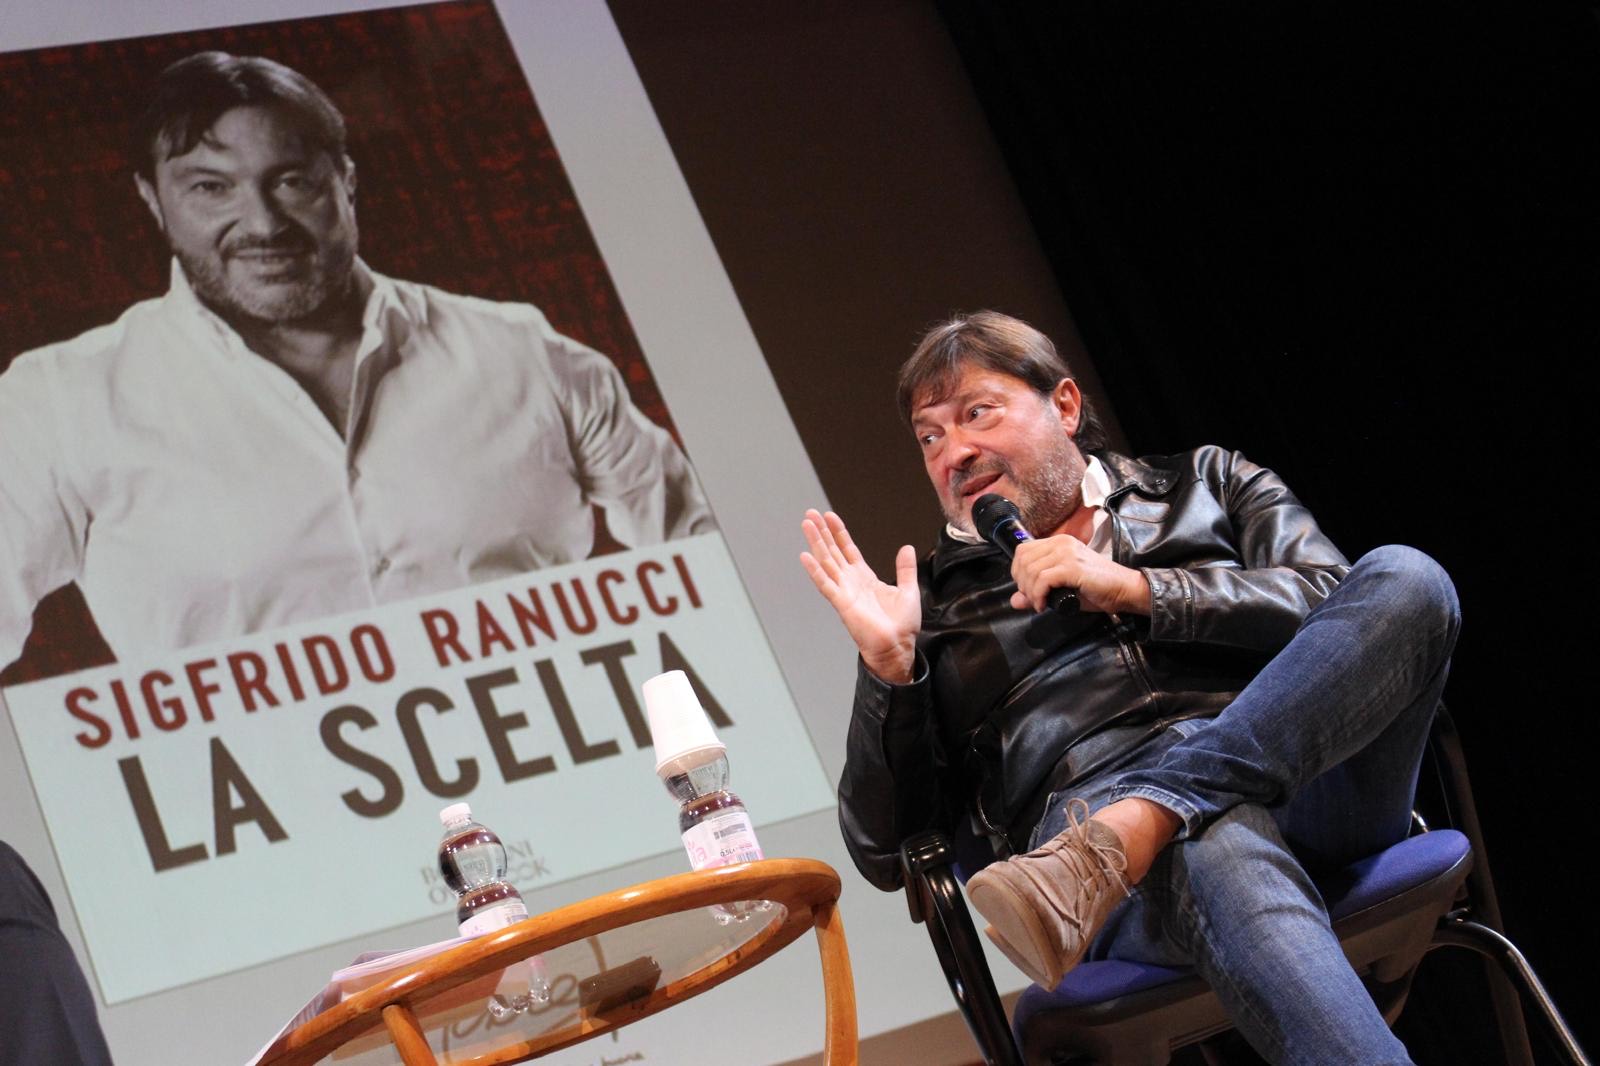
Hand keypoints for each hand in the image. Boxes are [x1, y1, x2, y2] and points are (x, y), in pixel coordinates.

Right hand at [800, 509, 920, 682]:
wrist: (898, 647)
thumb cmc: (902, 626)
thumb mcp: (908, 590)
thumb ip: (905, 569)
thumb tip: (907, 548)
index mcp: (865, 577)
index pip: (848, 549)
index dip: (838, 532)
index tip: (829, 516)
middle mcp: (851, 582)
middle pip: (833, 551)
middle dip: (822, 532)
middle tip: (810, 513)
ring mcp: (844, 591)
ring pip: (826, 562)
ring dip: (816, 543)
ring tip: (806, 525)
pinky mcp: (842, 604)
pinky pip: (826, 584)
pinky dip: (815, 571)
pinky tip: (805, 556)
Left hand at [1009, 534, 1151, 615]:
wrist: (1123, 589)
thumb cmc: (1096, 589)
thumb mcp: (1061, 588)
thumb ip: (1038, 591)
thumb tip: (1015, 600)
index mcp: (1058, 542)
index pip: (1023, 550)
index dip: (1018, 571)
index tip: (1026, 589)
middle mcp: (1061, 543)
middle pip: (1023, 560)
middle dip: (1022, 583)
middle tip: (1033, 598)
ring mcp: (1067, 553)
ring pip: (1031, 570)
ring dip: (1030, 592)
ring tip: (1040, 603)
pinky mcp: (1072, 567)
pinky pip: (1043, 580)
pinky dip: (1038, 595)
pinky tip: (1044, 605)